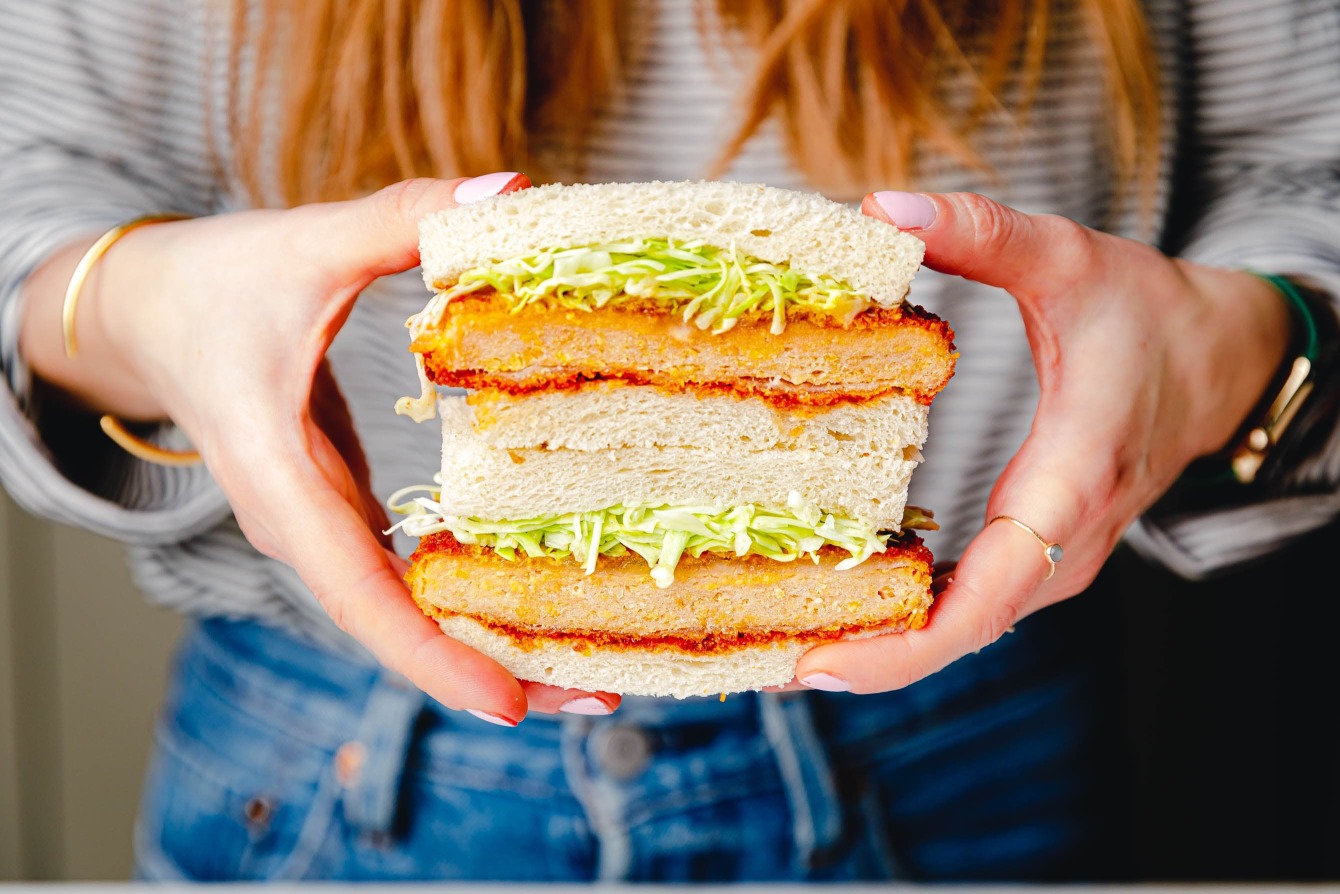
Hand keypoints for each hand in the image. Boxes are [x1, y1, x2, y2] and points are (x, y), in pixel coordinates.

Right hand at [21, 173, 620, 722]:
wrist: (147, 311)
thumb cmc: (214, 281)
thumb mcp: (303, 244)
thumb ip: (400, 218)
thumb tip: (511, 190)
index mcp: (279, 483)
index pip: (359, 594)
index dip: (432, 656)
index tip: (508, 706)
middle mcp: (303, 529)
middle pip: (398, 628)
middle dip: (492, 672)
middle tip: (600, 702)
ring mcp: (322, 531)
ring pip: (407, 612)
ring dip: (492, 644)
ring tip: (594, 673)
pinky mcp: (343, 517)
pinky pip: (410, 578)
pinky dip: (472, 598)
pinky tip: (545, 604)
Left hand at [791, 190, 1292, 692]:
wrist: (1220, 358)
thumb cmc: (1149, 314)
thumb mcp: (1069, 259)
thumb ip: (981, 233)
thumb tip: (880, 208)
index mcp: (1069, 485)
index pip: (987, 599)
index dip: (902, 645)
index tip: (820, 663)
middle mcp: (1064, 546)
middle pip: (959, 632)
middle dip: (863, 656)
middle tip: (760, 658)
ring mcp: (1055, 560)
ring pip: (962, 628)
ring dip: (877, 644)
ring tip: (777, 641)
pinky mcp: (1040, 555)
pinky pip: (970, 606)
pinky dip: (905, 619)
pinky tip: (838, 608)